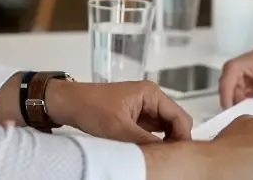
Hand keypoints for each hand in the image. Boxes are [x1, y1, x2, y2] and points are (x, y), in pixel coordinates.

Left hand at [46, 80, 192, 143]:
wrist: (69, 104)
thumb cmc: (90, 107)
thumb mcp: (119, 129)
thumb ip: (146, 141)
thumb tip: (165, 154)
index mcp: (151, 93)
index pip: (179, 116)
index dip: (183, 136)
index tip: (179, 154)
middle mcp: (151, 98)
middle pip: (175, 122)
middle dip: (174, 139)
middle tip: (168, 157)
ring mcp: (144, 107)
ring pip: (165, 128)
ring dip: (163, 142)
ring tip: (157, 155)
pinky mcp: (137, 117)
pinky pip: (153, 131)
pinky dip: (153, 142)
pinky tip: (148, 151)